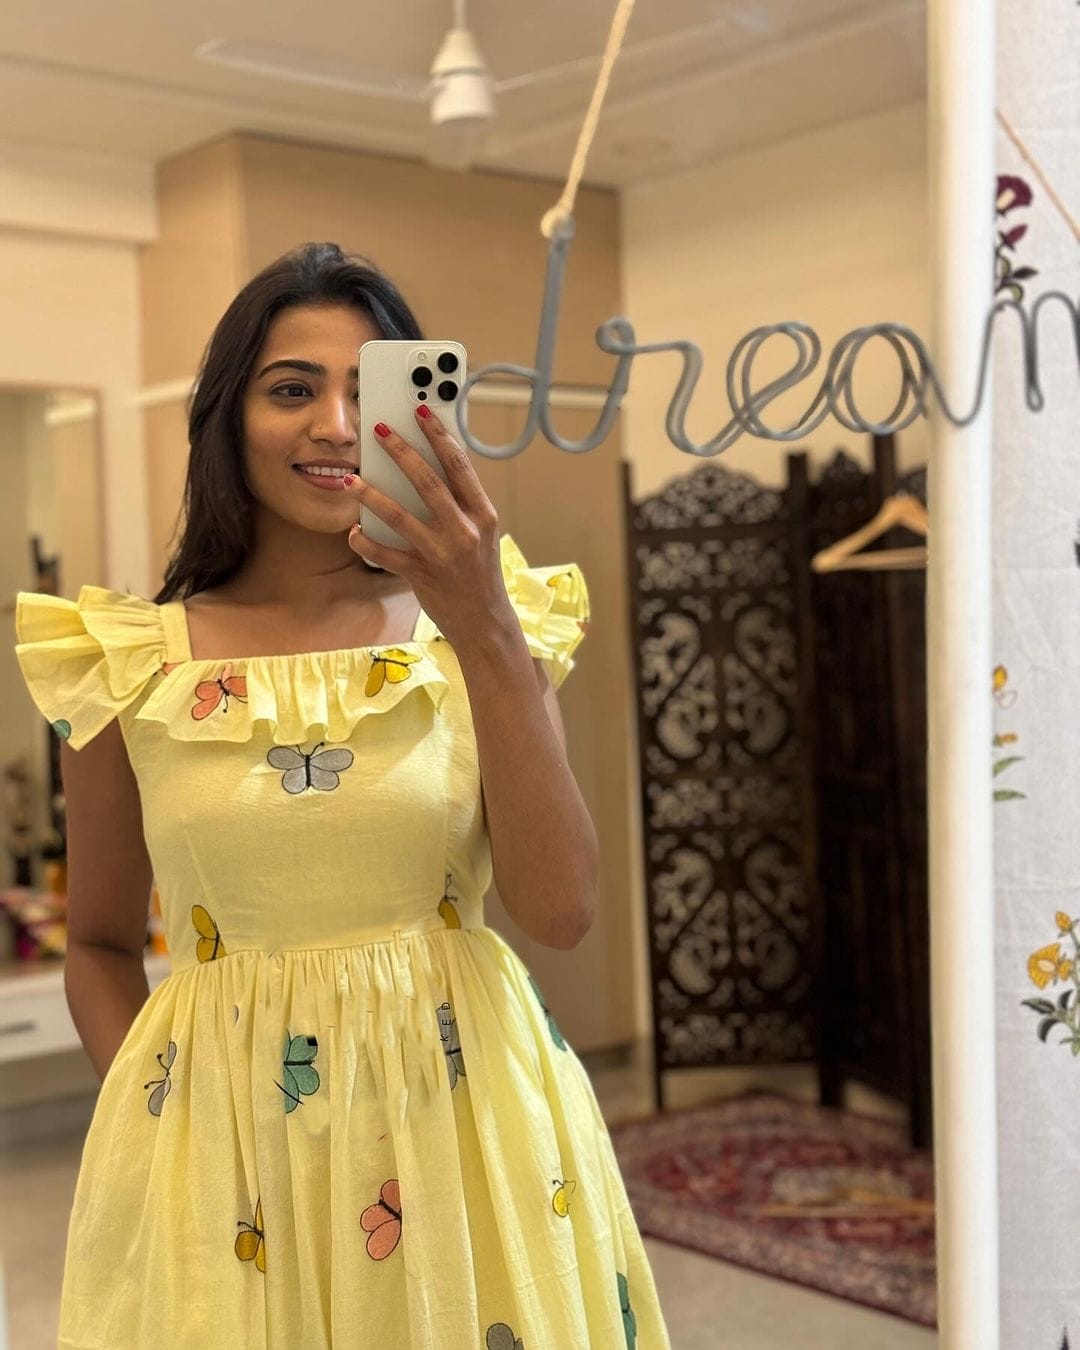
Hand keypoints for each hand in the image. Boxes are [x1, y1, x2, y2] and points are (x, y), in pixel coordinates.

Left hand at [344, 407, 512, 648]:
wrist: (485, 623)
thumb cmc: (479, 574)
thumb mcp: (480, 534)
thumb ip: (459, 505)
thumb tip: (423, 470)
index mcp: (483, 514)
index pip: (459, 465)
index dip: (439, 434)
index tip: (421, 410)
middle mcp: (464, 530)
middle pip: (428, 481)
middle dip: (401, 451)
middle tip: (378, 429)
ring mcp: (442, 553)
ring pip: (400, 515)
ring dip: (371, 494)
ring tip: (350, 478)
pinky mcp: (421, 575)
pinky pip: (385, 554)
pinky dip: (365, 542)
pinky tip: (351, 532)